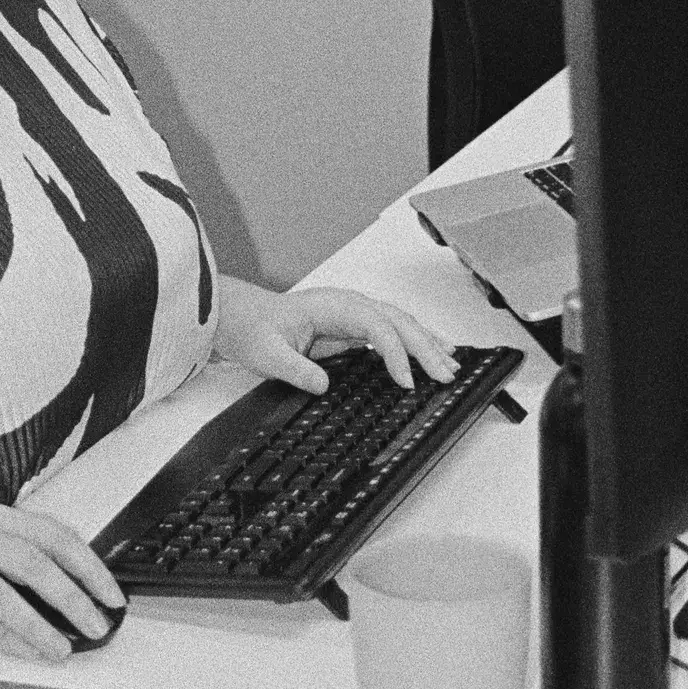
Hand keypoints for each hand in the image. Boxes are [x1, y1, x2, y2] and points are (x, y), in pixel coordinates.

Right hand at [0, 502, 125, 664]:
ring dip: (38, 624)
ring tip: (63, 648)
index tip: (113, 595)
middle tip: (97, 625)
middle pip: (34, 563)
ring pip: (4, 592)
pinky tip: (26, 652)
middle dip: (72, 598)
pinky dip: (4, 638)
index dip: (90, 567)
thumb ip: (23, 553)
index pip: (55, 536)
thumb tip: (79, 590)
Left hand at [213, 275, 458, 395]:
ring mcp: (351, 314)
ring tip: (452, 364)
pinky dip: (413, 342)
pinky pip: (390, 331)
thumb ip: (294, 369)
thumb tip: (322, 384)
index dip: (395, 353)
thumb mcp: (265, 353)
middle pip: (397, 321)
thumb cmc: (249, 328)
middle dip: (425, 347)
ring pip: (399, 323)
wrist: (235, 316)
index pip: (376, 326)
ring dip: (426, 342)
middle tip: (447, 375)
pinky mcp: (350, 327)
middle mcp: (347, 305)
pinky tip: (429, 353)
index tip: (406, 382)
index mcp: (332, 306)